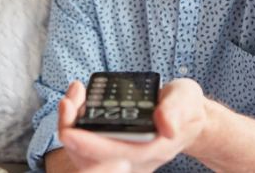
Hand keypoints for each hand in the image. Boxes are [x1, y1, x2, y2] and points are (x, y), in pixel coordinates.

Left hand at [57, 79, 210, 172]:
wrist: (186, 117)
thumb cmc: (185, 107)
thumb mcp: (186, 100)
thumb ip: (175, 110)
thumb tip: (167, 127)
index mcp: (151, 149)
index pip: (116, 155)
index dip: (90, 146)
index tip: (69, 132)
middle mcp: (133, 160)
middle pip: (90, 159)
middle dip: (71, 130)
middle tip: (67, 102)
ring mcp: (120, 158)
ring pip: (82, 153)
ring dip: (70, 124)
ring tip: (73, 94)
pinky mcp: (110, 150)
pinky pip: (83, 144)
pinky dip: (75, 123)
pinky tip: (77, 101)